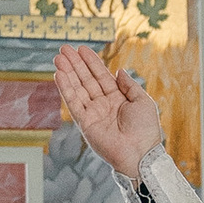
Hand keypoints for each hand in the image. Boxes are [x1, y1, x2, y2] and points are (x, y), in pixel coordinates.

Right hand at [55, 42, 160, 181]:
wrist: (139, 153)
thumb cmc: (145, 130)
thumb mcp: (142, 101)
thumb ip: (129, 85)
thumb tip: (119, 70)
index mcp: (118, 99)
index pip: (101, 76)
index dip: (91, 62)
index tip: (81, 49)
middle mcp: (104, 105)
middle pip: (86, 80)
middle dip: (75, 64)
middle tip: (64, 48)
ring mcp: (93, 113)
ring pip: (77, 88)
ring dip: (68, 73)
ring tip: (58, 57)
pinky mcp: (85, 123)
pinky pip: (73, 102)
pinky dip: (66, 88)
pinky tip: (59, 74)